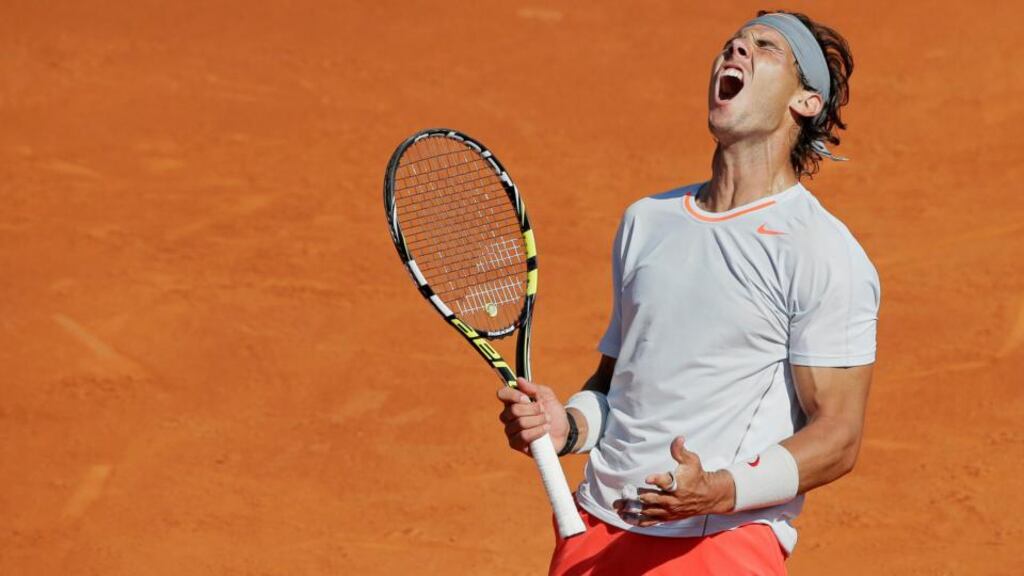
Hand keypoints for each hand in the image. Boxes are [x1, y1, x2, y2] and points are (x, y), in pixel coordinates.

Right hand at [496, 378, 568, 455]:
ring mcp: (511, 431)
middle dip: (533, 409)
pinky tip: (545, 430)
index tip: (526, 397)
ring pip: (520, 423)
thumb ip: (533, 388)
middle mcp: (508, 416)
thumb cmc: (553, 412)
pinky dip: (537, 431)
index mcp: (513, 401)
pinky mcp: (516, 444)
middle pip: (514, 410)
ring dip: (538, 420)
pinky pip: (523, 437)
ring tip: (547, 420)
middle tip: (544, 410)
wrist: (564, 431)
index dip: (512, 395)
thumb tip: (519, 380)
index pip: (502, 394)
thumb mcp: (547, 395)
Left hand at [614, 436, 734, 526]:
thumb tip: (678, 438)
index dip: (657, 480)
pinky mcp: (667, 517)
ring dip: (632, 509)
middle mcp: (673, 499)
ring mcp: (669, 510)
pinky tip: (626, 518)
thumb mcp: (692, 461)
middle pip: (652, 499)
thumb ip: (681, 451)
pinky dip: (638, 521)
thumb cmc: (697, 476)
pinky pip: (651, 521)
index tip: (648, 478)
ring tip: (618, 507)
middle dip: (636, 498)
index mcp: (678, 485)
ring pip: (648, 511)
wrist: (708, 496)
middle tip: (622, 496)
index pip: (667, 482)